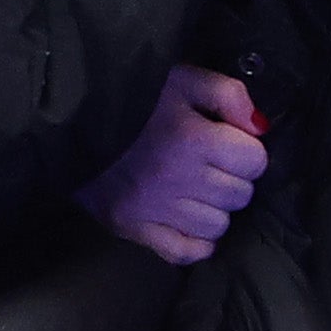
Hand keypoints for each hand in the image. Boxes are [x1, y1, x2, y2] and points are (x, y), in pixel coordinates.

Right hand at [76, 66, 266, 265]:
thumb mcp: (183, 77)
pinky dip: (194, 240)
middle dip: (234, 178)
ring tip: (195, 187)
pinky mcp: (132, 229)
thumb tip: (261, 127)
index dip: (247, 150)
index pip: (255, 161)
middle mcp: (177, 179)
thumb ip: (228, 94)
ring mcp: (154, 209)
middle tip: (211, 163)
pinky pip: (185, 253)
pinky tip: (186, 218)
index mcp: (192, 139)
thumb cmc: (133, 95)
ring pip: (217, 226)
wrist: (69, 117)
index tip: (229, 141)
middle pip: (240, 195)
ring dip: (214, 208)